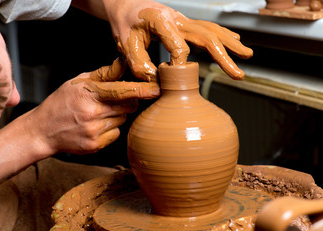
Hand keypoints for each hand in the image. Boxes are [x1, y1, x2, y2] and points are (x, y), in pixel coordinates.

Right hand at [28, 58, 159, 154]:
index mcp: (88, 94)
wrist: (42, 131)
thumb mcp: (77, 82)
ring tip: (97, 113)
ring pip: (122, 120)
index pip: (121, 91)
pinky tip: (95, 126)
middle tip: (114, 100)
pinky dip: (110, 129)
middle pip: (128, 107)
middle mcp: (92, 114)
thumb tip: (123, 64)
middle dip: (127, 102)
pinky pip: (115, 134)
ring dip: (117, 115)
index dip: (141, 90)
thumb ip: (103, 74)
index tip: (157, 90)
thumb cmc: (60, 103)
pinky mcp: (95, 145)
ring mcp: (94, 132)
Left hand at [105, 0, 252, 80]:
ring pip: (211, 30)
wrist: (125, 4)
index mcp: (161, 21)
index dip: (180, 63)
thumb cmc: (124, 22)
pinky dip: (222, 36)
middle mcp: (177, 19)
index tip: (174, 76)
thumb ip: (139, 63)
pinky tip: (234, 41)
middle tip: (238, 74)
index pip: (179, 45)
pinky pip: (207, 29)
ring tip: (247, 56)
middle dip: (224, 56)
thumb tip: (157, 81)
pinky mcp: (184, 23)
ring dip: (230, 44)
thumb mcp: (125, 43)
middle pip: (206, 36)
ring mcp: (183, 20)